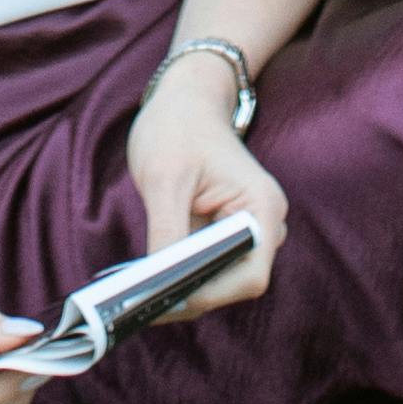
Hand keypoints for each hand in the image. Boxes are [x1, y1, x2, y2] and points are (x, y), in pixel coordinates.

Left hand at [124, 58, 287, 302]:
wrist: (184, 100)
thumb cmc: (178, 128)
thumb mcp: (165, 180)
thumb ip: (167, 235)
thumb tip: (160, 286)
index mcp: (262, 208)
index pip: (250, 275)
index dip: (210, 294)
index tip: (167, 299)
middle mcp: (263, 224)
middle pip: (234, 282)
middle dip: (192, 293)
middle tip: (142, 304)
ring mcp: (246, 230)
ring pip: (220, 279)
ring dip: (184, 286)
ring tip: (139, 292)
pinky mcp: (225, 233)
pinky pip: (208, 265)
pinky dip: (180, 274)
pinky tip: (149, 276)